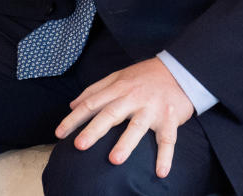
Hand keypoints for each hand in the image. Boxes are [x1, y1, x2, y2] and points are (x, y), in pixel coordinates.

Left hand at [56, 58, 193, 178]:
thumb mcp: (119, 75)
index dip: (74, 118)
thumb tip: (72, 104)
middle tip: (79, 145)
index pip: (92, 103)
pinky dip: (165, 156)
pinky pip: (168, 139)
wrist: (182, 69)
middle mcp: (134, 98)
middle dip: (94, 130)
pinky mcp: (170, 118)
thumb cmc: (146, 76)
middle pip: (111, 114)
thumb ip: (96, 89)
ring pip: (137, 126)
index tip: (60, 134)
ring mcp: (152, 108)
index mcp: (119, 88)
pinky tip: (161, 172)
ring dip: (126, 143)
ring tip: (114, 160)